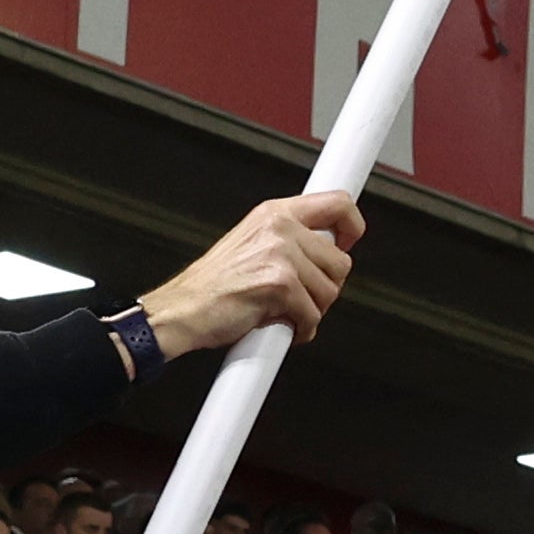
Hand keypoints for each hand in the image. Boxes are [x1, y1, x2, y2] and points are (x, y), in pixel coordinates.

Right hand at [142, 193, 363, 357]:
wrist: (181, 310)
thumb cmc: (213, 285)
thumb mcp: (251, 243)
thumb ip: (289, 239)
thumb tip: (328, 247)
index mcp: (274, 213)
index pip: (337, 203)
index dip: (352, 226)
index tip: (348, 242)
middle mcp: (279, 227)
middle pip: (341, 261)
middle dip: (325, 286)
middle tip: (298, 295)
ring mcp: (281, 254)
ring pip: (330, 292)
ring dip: (312, 310)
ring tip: (283, 309)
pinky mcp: (281, 284)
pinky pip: (314, 316)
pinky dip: (301, 330)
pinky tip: (279, 324)